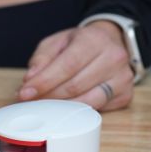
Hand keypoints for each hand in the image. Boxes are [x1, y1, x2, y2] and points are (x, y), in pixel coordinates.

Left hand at [19, 21, 134, 110]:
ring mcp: (123, 78)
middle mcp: (113, 58)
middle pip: (75, 86)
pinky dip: (78, 111)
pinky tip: (65, 107)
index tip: (25, 93)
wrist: (111, 42)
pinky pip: (98, 109)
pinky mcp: (126, 95)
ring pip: (87, 101)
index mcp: (94, 40)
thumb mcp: (57, 42)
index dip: (44, 82)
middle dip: (48, 96)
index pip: (66, 66)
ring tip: (45, 105)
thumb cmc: (81, 43)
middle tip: (30, 101)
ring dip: (62, 108)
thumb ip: (42, 59)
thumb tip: (30, 80)